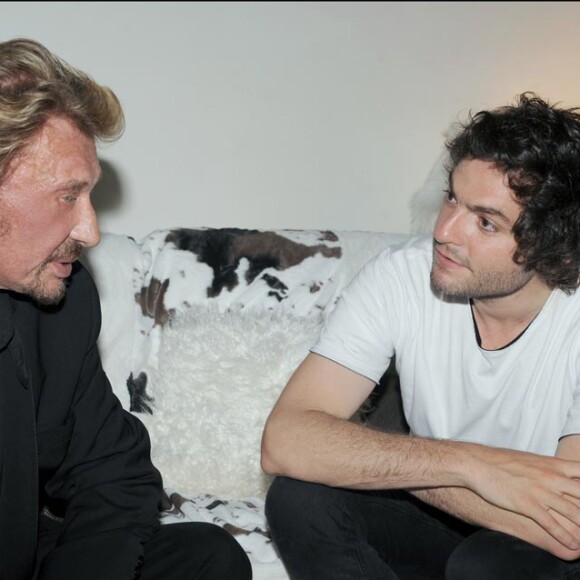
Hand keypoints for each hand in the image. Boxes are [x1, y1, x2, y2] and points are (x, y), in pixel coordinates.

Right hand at [465, 445, 579, 549]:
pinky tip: (572, 545)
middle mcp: (550, 477)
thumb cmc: (501, 461)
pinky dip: (565, 536)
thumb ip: (549, 469)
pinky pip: (551, 524)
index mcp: (552, 465)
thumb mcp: (530, 460)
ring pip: (573, 512)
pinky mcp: (526, 503)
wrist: (477, 463)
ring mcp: (539, 490)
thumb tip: (561, 476)